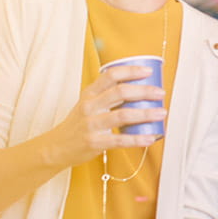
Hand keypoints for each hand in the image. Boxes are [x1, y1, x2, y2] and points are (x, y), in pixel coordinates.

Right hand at [43, 65, 165, 167]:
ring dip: (146, 113)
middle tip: (161, 93)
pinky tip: (151, 138)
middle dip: (144, 91)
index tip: (148, 71)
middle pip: (121, 92)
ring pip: (123, 115)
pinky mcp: (95, 142)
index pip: (111, 75)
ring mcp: (91, 124)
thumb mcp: (88, 103)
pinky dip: (138, 139)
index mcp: (89, 93)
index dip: (131, 71)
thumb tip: (142, 88)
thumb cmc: (79, 123)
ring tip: (161, 113)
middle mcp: (90, 106)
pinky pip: (120, 140)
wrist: (56, 147)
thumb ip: (108, 95)